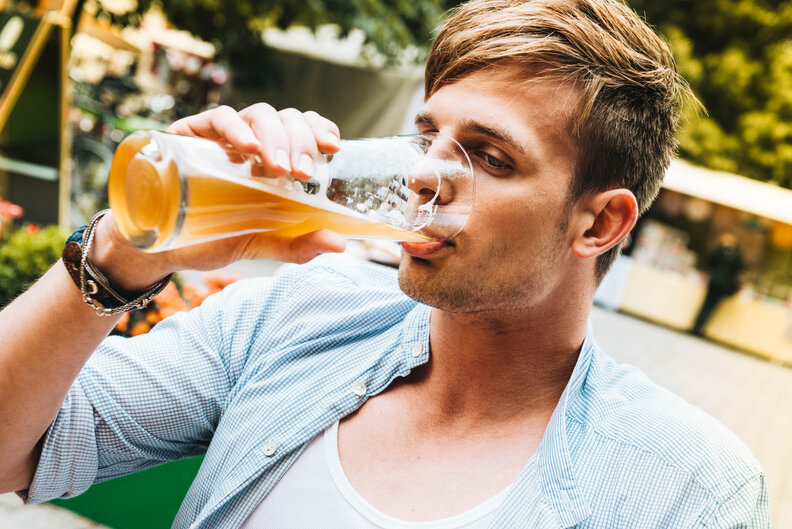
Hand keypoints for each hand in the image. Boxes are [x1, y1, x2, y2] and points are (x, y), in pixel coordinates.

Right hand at [92, 105, 347, 290]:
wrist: (158, 248)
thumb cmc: (211, 238)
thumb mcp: (259, 243)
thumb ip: (297, 245)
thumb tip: (339, 243)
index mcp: (273, 161)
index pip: (303, 130)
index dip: (319, 130)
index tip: (333, 147)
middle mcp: (251, 143)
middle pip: (285, 121)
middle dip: (300, 141)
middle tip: (303, 172)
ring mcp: (222, 137)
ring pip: (258, 114)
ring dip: (274, 136)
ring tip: (278, 167)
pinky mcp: (191, 135)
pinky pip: (217, 117)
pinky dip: (236, 127)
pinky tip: (247, 148)